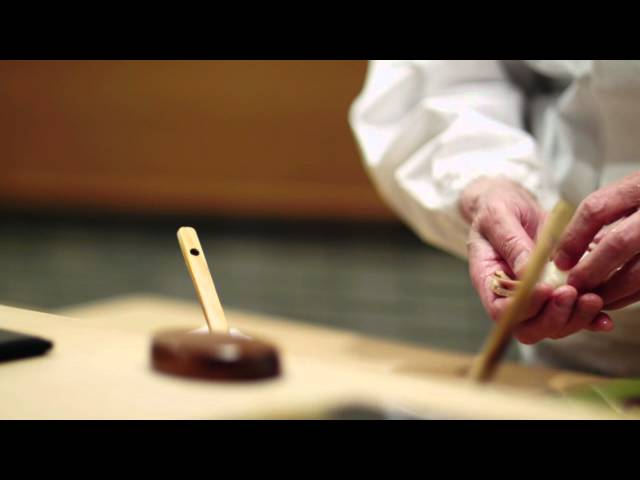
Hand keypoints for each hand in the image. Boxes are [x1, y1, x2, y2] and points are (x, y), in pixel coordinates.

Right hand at [461, 177, 610, 343]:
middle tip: (570, 293)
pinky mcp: (557, 292)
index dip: (523, 307)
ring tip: (592, 298)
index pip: (501, 310)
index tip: (544, 288)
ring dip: (575, 317)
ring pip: (554, 326)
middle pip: (528, 328)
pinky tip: (604, 313)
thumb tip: (527, 272)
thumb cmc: (497, 208)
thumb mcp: (497, 217)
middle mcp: (510, 297)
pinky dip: (590, 318)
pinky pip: (573, 314)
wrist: (512, 204)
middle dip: (552, 317)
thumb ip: (511, 243)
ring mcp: (535, 298)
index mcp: (488, 280)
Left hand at [554, 171, 639, 309]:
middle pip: (618, 243)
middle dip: (590, 270)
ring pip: (639, 272)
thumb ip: (606, 214)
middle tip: (572, 286)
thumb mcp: (633, 191)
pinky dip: (632, 295)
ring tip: (592, 297)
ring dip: (611, 290)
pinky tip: (617, 297)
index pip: (596, 209)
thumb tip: (569, 252)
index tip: (558, 261)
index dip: (572, 238)